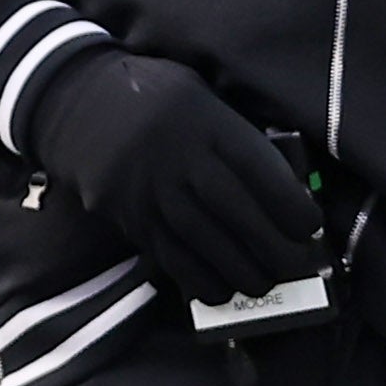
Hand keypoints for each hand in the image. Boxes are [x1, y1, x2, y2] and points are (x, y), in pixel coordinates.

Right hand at [24, 50, 321, 305]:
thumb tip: (284, 184)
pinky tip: (222, 290)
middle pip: (234, 210)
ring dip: (240, 269)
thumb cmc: (153, 96)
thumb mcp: (198, 94)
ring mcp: (149, 190)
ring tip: (264, 284)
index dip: (288, 203)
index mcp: (203, 120)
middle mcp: (176, 157)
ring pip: (203, 239)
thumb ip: (234, 132)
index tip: (310, 226)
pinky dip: (198, 279)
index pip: (256, 166)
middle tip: (297, 266)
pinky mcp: (128, 215)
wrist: (75, 104)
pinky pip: (168, 255)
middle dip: (272, 246)